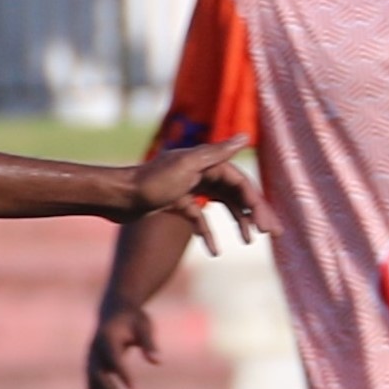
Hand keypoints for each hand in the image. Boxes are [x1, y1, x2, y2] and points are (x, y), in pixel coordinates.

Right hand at [87, 305, 158, 388]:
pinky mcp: (92, 370)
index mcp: (106, 338)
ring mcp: (90, 362)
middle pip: (99, 378)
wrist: (113, 313)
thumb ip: (150, 343)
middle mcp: (94, 352)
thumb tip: (158, 362)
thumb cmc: (133, 320)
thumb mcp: (145, 326)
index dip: (124, 376)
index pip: (114, 360)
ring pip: (93, 387)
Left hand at [127, 137, 273, 251]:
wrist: (117, 197)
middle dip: (254, 214)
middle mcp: (200, 172)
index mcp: (207, 163)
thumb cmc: (152, 182)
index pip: (241, 184)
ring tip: (248, 241)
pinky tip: (215, 251)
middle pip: (235, 194)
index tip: (267, 227)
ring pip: (222, 205)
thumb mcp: (188, 165)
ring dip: (237, 222)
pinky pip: (199, 218)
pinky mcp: (176, 203)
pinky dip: (208, 233)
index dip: (257, 204)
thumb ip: (218, 152)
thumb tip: (246, 137)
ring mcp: (189, 188)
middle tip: (271, 233)